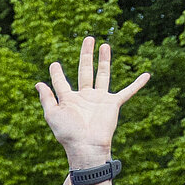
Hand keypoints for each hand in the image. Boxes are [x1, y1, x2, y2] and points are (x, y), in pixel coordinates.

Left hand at [35, 38, 149, 166]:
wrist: (86, 145)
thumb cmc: (67, 133)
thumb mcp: (52, 114)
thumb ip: (47, 98)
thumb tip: (38, 83)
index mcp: (69, 99)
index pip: (61, 82)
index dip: (57, 73)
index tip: (54, 64)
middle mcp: (84, 96)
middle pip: (85, 70)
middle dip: (86, 55)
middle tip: (88, 39)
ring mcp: (99, 99)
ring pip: (103, 74)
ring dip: (104, 60)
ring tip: (104, 45)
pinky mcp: (113, 104)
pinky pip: (127, 91)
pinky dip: (137, 84)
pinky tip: (146, 75)